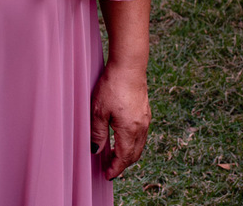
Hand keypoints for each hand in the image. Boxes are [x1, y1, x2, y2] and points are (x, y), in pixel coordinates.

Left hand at [90, 61, 150, 178]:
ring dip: (127, 154)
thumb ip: (98, 133)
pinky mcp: (145, 112)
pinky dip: (132, 143)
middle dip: (122, 164)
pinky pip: (140, 135)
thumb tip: (96, 151)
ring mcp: (145, 120)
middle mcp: (141, 128)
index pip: (124, 157)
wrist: (129, 67)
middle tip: (109, 168)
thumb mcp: (98, 111)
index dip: (115, 168)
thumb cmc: (111, 87)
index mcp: (130, 130)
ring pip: (139, 145)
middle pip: (134, 154)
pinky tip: (122, 139)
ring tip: (114, 156)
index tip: (107, 175)